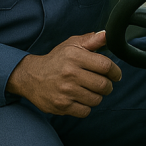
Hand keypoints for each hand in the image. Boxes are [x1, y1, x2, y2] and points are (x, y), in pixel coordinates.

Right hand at [6, 31, 121, 116]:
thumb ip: (91, 40)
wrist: (29, 76)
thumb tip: (108, 35)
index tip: (114, 74)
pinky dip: (84, 107)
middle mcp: (69, 73)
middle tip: (99, 83)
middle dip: (106, 86)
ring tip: (85, 90)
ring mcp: (65, 90)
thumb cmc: (55, 60)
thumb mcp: (70, 45)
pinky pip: (86, 111)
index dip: (115, 71)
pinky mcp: (62, 105)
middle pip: (104, 85)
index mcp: (73, 56)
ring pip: (96, 100)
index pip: (106, 65)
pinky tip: (77, 98)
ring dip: (95, 96)